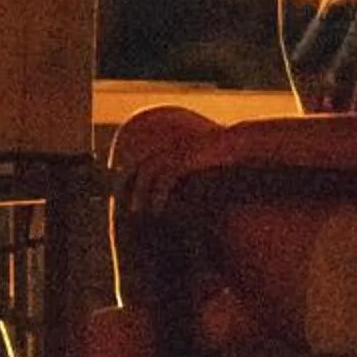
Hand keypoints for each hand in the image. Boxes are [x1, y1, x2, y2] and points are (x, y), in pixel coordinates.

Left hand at [113, 107, 242, 215]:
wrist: (236, 145)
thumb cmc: (217, 158)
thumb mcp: (195, 167)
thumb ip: (181, 176)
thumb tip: (173, 192)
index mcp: (165, 149)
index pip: (136, 162)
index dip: (126, 176)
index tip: (120, 193)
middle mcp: (166, 149)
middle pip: (135, 165)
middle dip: (125, 184)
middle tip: (120, 204)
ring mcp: (175, 153)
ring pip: (147, 173)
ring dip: (139, 192)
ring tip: (136, 211)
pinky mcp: (185, 160)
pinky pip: (165, 179)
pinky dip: (159, 194)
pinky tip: (157, 209)